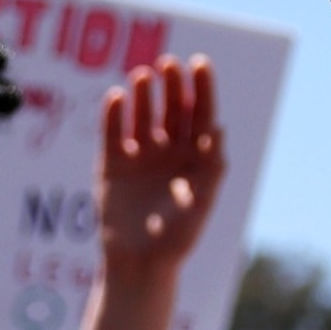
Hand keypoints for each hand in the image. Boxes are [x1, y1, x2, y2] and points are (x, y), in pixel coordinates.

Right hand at [97, 56, 225, 288]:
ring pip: (142, 115)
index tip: (199, 63)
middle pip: (172, 109)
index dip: (202, 87)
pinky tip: (117, 97)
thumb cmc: (178, 238)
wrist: (140, 266)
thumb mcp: (202, 202)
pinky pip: (112, 133)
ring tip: (143, 76)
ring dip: (143, 95)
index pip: (202, 114)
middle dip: (172, 84)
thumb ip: (211, 167)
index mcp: (196, 157)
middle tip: (168, 65)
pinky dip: (113, 114)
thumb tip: (219, 129)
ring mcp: (140, 157)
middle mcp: (169, 152)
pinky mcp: (112, 167)